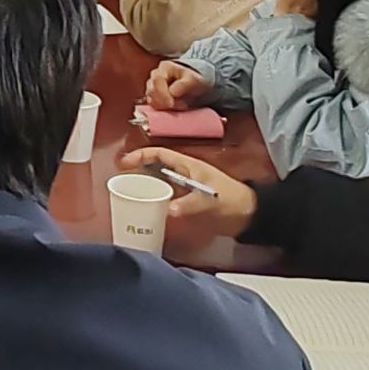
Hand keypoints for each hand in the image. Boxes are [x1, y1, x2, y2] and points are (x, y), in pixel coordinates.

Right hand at [118, 148, 255, 238]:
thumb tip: (169, 210)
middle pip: (154, 168)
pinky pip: (165, 198)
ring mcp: (184, 188)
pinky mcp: (187, 202)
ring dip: (144, 186)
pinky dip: (154, 201)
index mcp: (188, 166)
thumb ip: (190, 205)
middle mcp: (183, 175)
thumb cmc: (232, 201)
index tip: (124, 163)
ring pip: (158, 183)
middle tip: (119, 181)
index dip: (141, 155)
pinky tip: (145, 210)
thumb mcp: (210, 201)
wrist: (249, 215)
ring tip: (127, 195)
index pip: (160, 154)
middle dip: (136, 171)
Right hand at [144, 61, 211, 110]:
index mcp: (164, 68)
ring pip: (151, 99)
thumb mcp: (194, 80)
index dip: (163, 93)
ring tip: (180, 107)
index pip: (157, 80)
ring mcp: (152, 86)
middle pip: (151, 90)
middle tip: (181, 106)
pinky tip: (174, 110)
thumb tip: (172, 92)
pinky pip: (153, 105)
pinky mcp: (153, 97)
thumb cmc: (193, 81)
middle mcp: (155, 75)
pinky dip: (162, 109)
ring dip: (163, 107)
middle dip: (164, 102)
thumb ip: (184, 84)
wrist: (194, 86)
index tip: (171, 104)